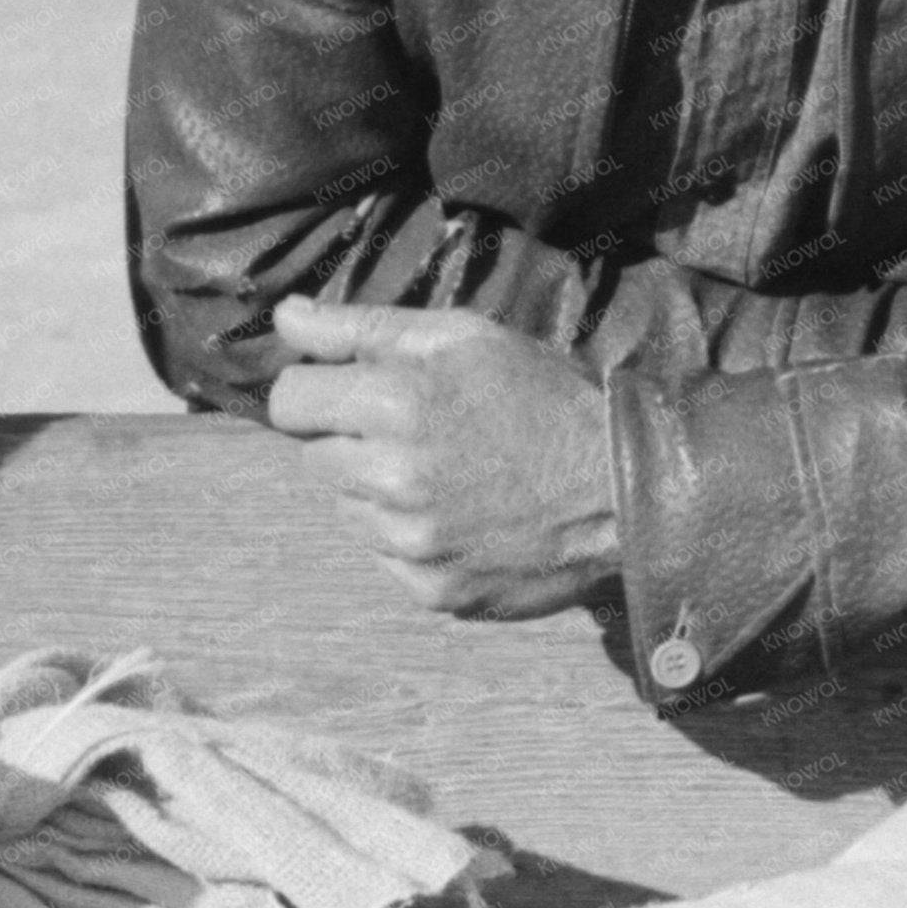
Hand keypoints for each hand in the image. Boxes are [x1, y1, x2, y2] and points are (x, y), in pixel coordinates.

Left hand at [265, 298, 618, 620]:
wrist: (623, 489)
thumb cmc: (543, 395)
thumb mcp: (463, 336)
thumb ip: (361, 327)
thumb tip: (284, 316)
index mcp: (394, 401)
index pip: (288, 401)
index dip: (318, 390)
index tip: (353, 391)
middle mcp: (391, 477)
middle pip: (313, 457)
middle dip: (352, 439)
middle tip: (418, 430)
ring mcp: (411, 542)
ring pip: (349, 509)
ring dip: (380, 490)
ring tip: (450, 473)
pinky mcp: (432, 591)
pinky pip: (387, 558)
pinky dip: (413, 538)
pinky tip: (464, 515)